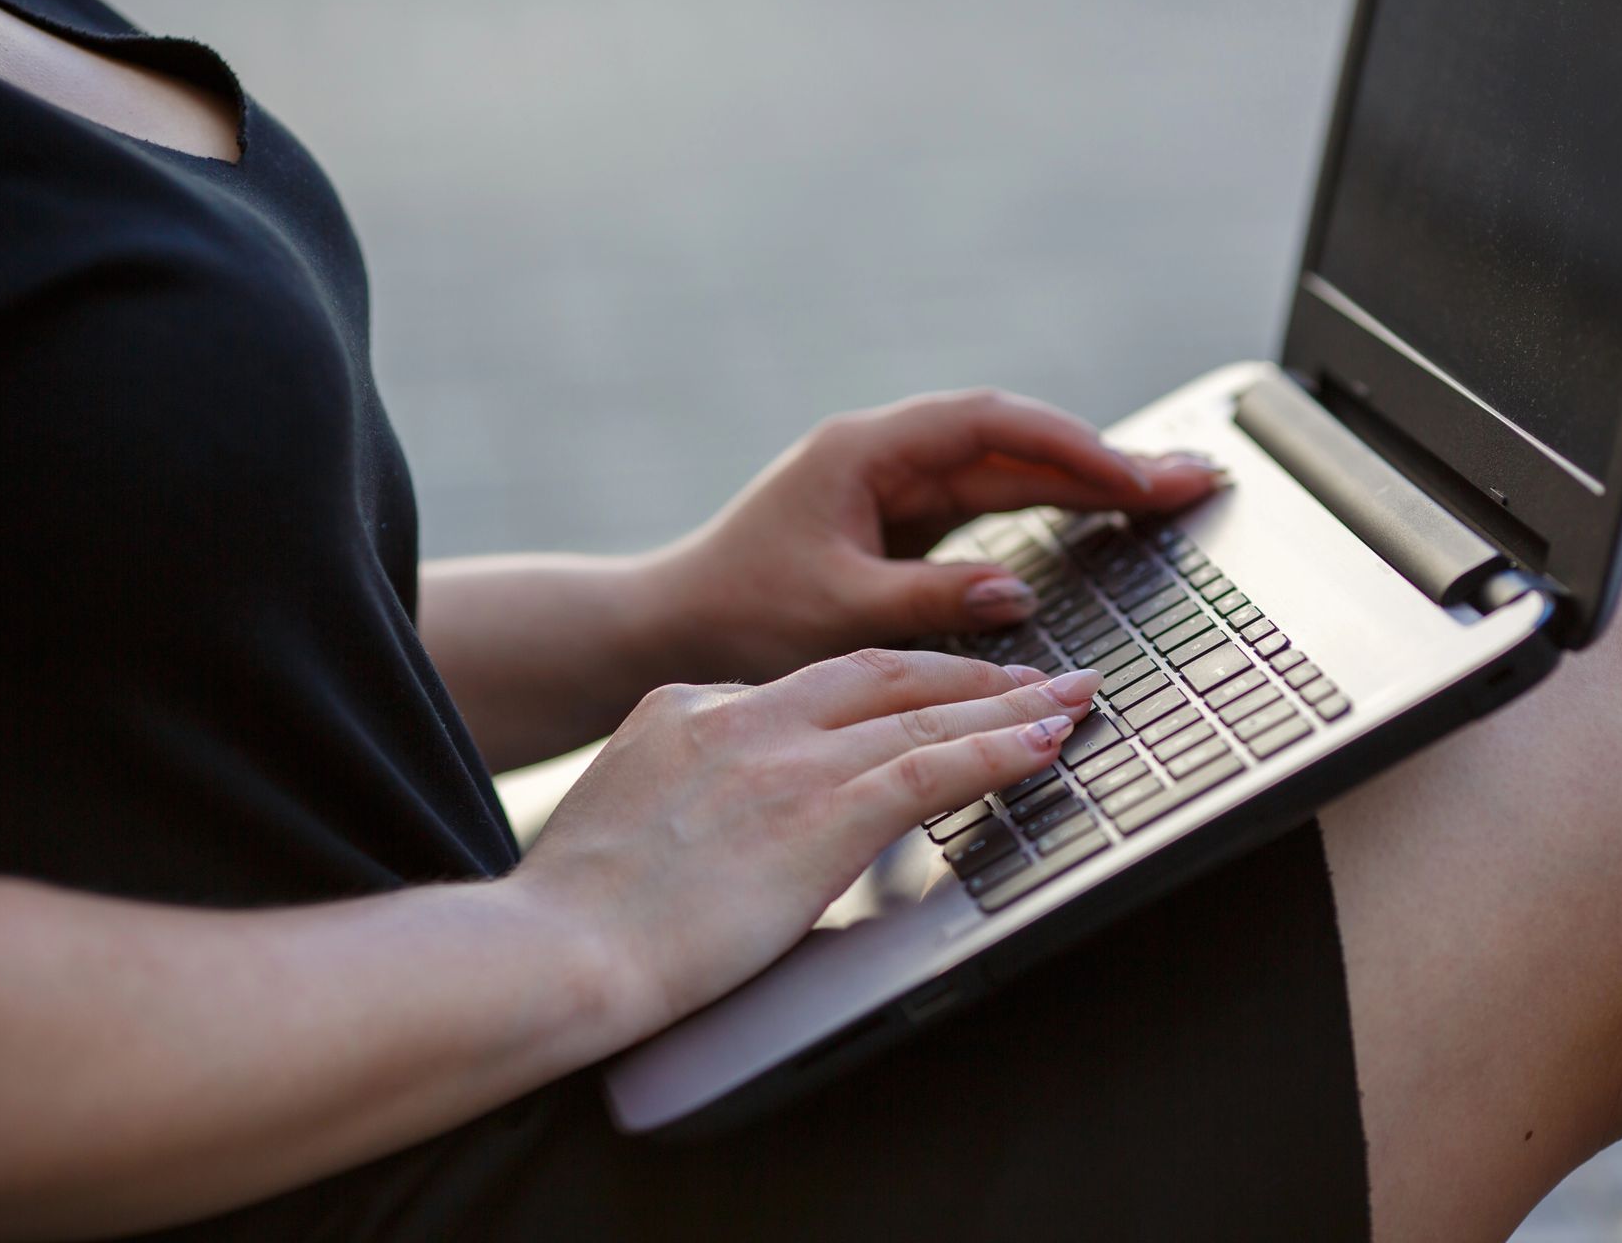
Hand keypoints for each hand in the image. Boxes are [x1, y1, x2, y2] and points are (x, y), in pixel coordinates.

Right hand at [518, 651, 1103, 1037]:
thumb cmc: (576, 917)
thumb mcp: (628, 819)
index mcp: (687, 708)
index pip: (807, 688)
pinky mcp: (820, 812)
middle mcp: (741, 713)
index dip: (886, 689)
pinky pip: (933, 767)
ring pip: (919, 712)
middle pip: (878, 673)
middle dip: (963, 672)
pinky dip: (997, 750)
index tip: (926, 696)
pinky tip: (1043, 743)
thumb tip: (744, 834)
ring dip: (1005, 703)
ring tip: (1066, 697)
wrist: (554, 949)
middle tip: (1030, 673)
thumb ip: (691, 801)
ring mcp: (783, 757)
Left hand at [660, 388, 1223, 680]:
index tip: (1134, 477)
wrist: (675, 628)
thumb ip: (930, 600)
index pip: (988, 428)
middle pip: (1015, 444)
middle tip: (1191, 478)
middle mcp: (888, 458)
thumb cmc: (737, 616)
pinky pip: (993, 508)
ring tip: (1172, 493)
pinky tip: (1104, 518)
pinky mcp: (905, 526)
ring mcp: (899, 489)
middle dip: (1103, 459)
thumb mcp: (835, 614)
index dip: (1069, 446)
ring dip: (1088, 482)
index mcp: (865, 453)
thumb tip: (1019, 590)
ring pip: (1011, 473)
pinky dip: (1051, 511)